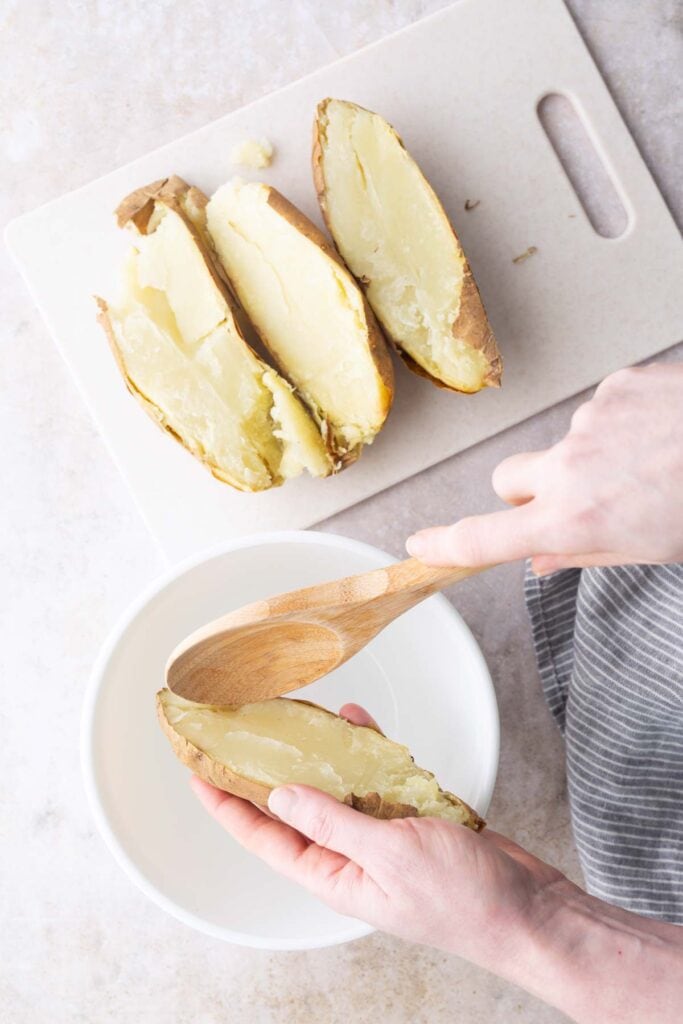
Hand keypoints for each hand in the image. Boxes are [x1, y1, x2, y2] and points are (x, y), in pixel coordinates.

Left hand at [191, 704, 561, 966]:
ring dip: (319, 754)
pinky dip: (368, 752)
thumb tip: (281, 796)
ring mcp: (382, 838)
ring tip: (295, 717)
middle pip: (294, 809)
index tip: (197, 772)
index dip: (226, 805)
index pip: (264, 837)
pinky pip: (377, 780)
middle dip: (266, 772)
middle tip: (240, 734)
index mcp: (335, 874)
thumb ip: (334, 822)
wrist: (528, 909)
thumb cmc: (464, 899)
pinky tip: (359, 725)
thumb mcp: (390, 855)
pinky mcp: (411, 821)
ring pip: (337, 788)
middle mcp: (351, 856)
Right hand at [406, 363, 682, 572]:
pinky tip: (659, 435)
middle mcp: (570, 468)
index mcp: (574, 520)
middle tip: (575, 501)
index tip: (421, 545)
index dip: (445, 544)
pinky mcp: (615, 387)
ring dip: (588, 459)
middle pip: (508, 480)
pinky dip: (619, 427)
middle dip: (528, 493)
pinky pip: (597, 413)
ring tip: (647, 465)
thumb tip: (542, 558)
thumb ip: (583, 552)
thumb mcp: (650, 552)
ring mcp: (589, 422)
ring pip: (562, 446)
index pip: (483, 537)